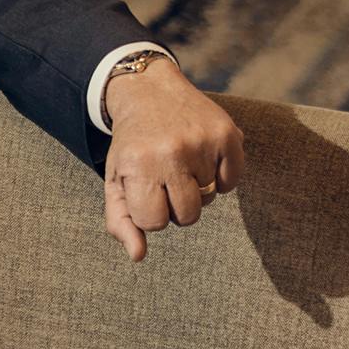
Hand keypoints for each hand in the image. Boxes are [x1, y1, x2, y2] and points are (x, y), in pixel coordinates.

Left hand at [102, 60, 244, 261]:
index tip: (145, 189)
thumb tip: (138, 256)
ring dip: (196, 188)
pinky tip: (202, 156)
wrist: (149, 92)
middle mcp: (170, 153)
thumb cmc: (132, 146)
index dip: (150, 212)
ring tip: (180, 162)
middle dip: (175, 204)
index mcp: (137, 166)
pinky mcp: (228, 134)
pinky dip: (220, 176)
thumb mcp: (115, 181)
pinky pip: (233, 183)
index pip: (154, 223)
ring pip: (209, 200)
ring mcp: (202, 142)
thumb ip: (121, 221)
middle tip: (164, 176)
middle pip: (187, 217)